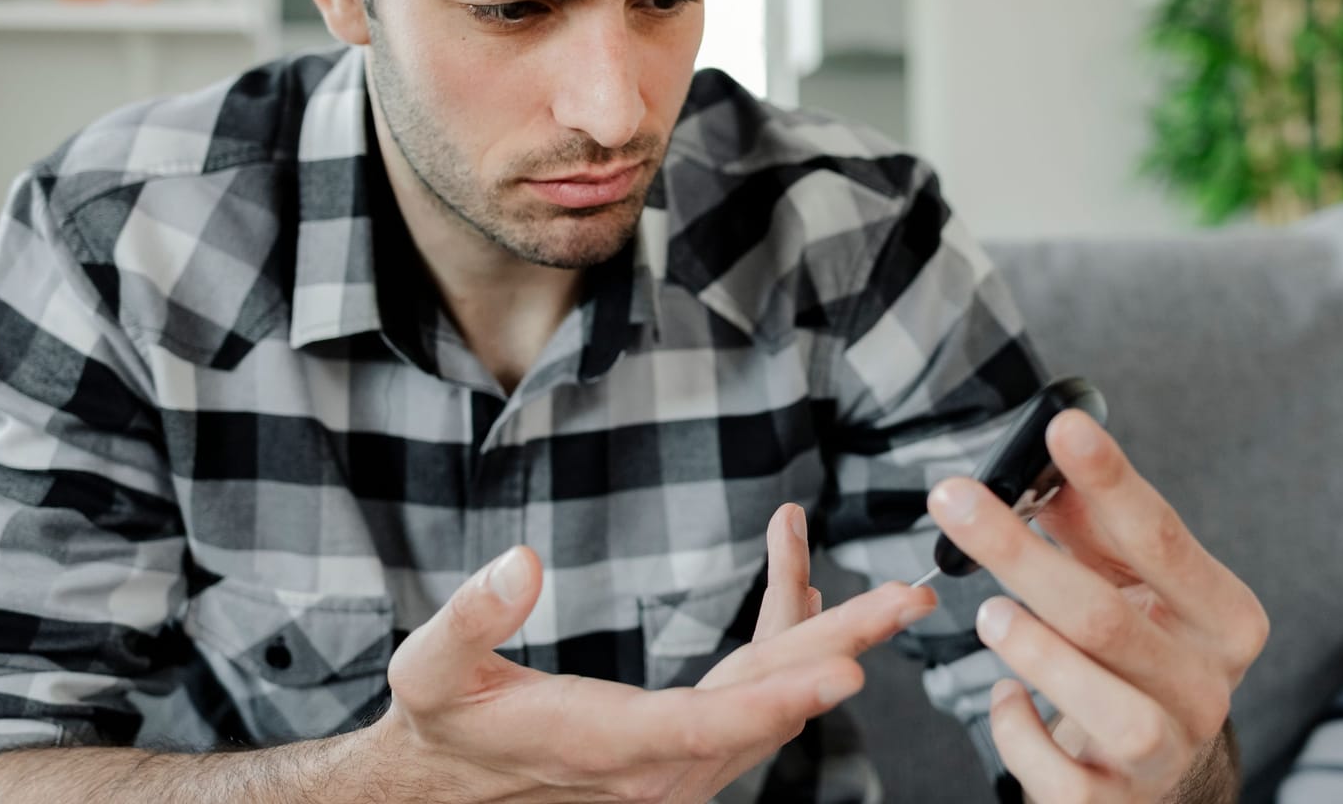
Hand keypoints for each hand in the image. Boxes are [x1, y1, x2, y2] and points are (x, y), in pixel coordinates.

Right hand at [370, 505, 936, 803]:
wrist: (446, 784)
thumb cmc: (441, 719)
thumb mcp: (433, 666)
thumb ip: (475, 615)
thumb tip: (521, 561)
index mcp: (604, 744)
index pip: (709, 725)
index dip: (781, 695)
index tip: (848, 668)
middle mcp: (656, 766)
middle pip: (766, 705)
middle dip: (844, 647)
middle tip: (909, 600)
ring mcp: (676, 765)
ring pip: (768, 699)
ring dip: (829, 639)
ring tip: (889, 592)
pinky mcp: (681, 753)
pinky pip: (751, 699)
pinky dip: (786, 645)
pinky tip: (807, 592)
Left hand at [926, 411, 1267, 801]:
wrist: (1155, 769)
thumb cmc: (1133, 650)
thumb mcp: (1124, 583)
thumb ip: (1089, 527)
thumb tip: (1039, 461)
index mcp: (1224, 618)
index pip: (1162, 539)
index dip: (1110, 481)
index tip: (1061, 426)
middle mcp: (1208, 688)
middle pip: (1110, 616)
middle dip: (1021, 553)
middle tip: (955, 501)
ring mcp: (1167, 753)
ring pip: (1108, 706)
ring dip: (1036, 652)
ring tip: (988, 615)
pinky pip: (1059, 773)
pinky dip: (1019, 731)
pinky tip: (1004, 699)